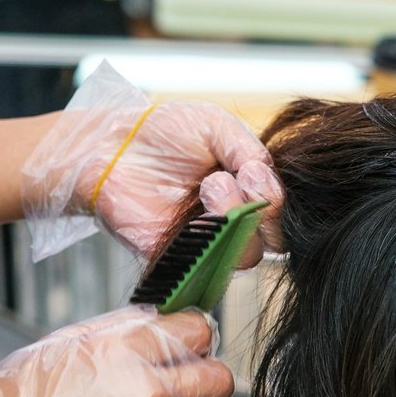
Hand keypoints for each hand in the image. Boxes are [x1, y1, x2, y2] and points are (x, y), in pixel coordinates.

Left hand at [23, 62, 282, 262]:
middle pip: (273, 243)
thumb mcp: (216, 126)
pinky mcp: (179, 259)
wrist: (113, 145)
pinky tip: (192, 214)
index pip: (282, 216)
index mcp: (250, 195)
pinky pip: (204, 270)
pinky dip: (205, 244)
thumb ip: (249, 150)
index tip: (254, 172)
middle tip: (234, 180)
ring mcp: (208, 244)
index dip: (276, 200)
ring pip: (244, 257)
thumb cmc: (164, 134)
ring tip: (208, 186)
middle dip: (261, 211)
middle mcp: (234, 224)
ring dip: (233, 220)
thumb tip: (264, 178)